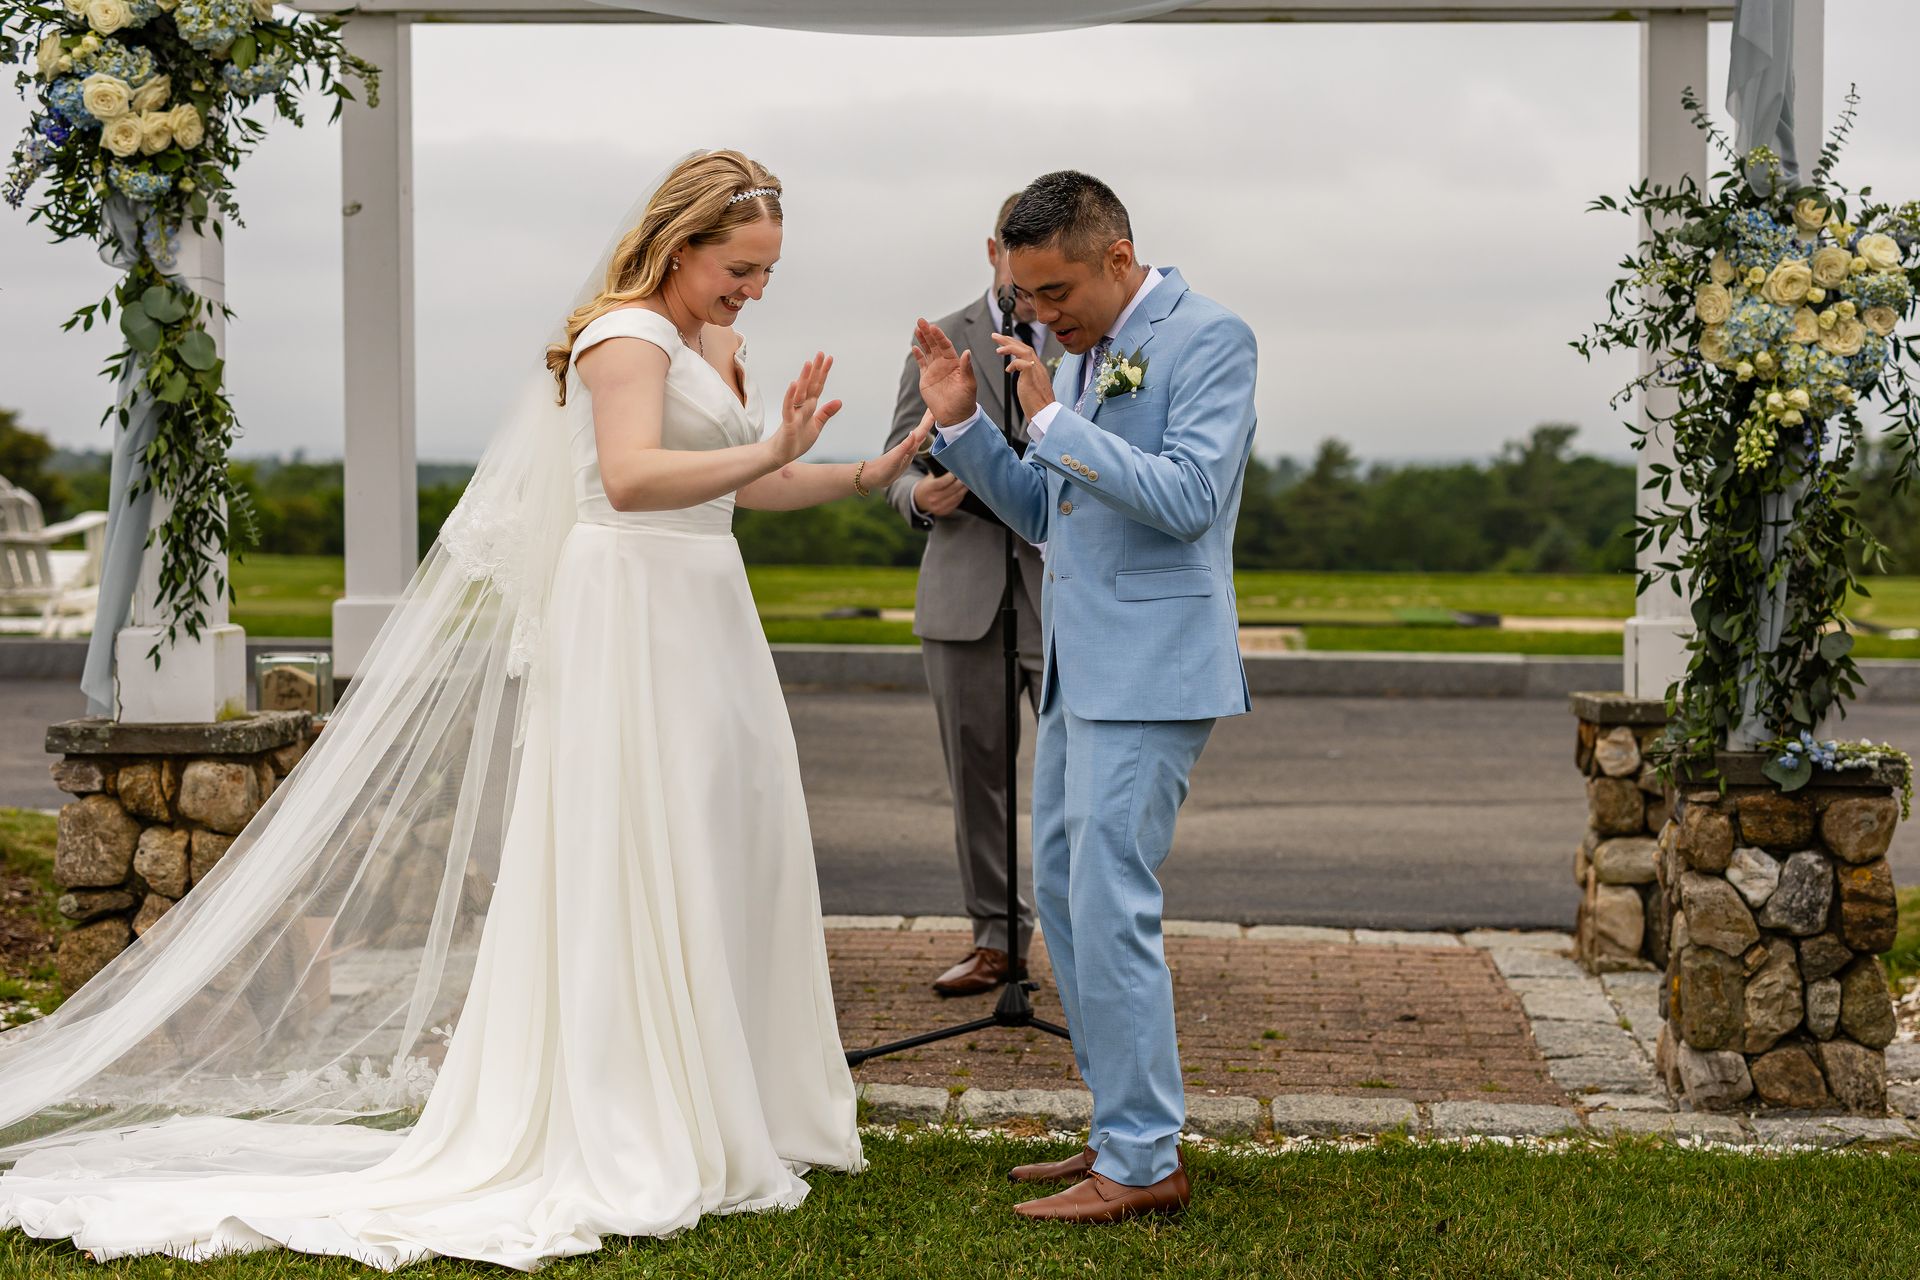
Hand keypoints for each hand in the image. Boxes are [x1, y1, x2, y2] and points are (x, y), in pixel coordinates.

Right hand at [764, 352, 842, 468]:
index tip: (829, 358)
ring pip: (800, 393)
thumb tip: (839, 401)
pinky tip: (794, 384)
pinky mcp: (788, 422)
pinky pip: (788, 407)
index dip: (823, 373)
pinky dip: (791, 395)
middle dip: (816, 370)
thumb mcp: (816, 426)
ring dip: (804, 378)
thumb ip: (826, 413)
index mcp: (809, 406)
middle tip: (821, 353)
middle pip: (810, 385)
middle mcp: (801, 406)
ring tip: (809, 364)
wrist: (782, 455)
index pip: (817, 386)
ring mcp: (793, 413)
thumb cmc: (797, 440)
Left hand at [863, 412, 933, 490]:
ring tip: (932, 416)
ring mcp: (908, 450)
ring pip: (920, 434)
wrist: (874, 477)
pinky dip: (922, 437)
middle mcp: (909, 446)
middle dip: (928, 418)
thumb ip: (904, 447)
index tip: (935, 408)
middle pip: (921, 429)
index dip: (928, 420)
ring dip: (926, 425)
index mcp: (908, 446)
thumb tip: (914, 433)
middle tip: (935, 404)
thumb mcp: (894, 459)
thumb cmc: (882, 469)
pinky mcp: (907, 455)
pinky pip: (918, 443)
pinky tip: (924, 434)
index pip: (921, 430)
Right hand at [910, 318, 977, 427]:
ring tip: (916, 328)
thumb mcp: (969, 384)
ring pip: (927, 351)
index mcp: (955, 363)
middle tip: (920, 321)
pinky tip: (914, 347)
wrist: (955, 416)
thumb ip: (967, 368)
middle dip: (928, 333)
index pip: (945, 345)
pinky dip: (918, 355)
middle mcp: (944, 364)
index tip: (933, 327)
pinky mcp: (926, 379)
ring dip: (922, 340)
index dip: (939, 336)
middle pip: (934, 344)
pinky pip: (921, 364)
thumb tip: (967, 352)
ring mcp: (934, 370)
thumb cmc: (965, 401)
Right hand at [912, 472, 968, 517]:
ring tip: (967, 483)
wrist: (920, 500)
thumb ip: (938, 473)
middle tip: (965, 476)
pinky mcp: (944, 511)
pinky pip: (956, 503)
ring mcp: (938, 507)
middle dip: (960, 482)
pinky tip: (963, 491)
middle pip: (951, 490)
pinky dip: (961, 496)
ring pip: (956, 497)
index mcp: (928, 489)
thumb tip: (951, 466)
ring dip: (963, 490)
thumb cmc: (926, 486)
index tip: (955, 472)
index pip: (941, 482)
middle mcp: (933, 499)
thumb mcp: (928, 478)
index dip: (950, 477)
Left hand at [992, 331, 1056, 419]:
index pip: (1026, 350)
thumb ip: (1024, 375)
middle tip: (995, 336)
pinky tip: (1008, 370)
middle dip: (1008, 339)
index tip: (1003, 342)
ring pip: (1024, 350)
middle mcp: (1038, 367)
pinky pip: (1022, 362)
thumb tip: (1014, 369)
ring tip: (998, 348)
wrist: (1045, 414)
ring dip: (1009, 347)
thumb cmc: (1037, 404)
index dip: (1014, 344)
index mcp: (1037, 368)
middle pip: (1024, 346)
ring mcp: (1036, 371)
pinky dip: (1013, 363)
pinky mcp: (1032, 376)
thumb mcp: (1030, 385)